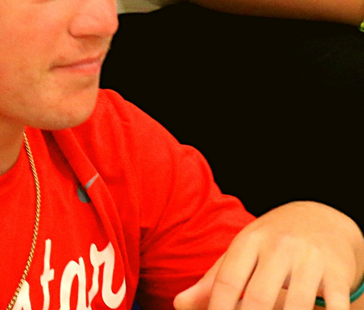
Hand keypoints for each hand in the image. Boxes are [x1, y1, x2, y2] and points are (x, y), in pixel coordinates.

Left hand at [175, 202, 363, 309]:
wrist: (321, 218)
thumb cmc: (270, 242)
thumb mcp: (240, 253)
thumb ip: (212, 281)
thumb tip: (178, 305)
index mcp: (249, 241)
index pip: (227, 281)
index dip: (217, 309)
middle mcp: (279, 247)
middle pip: (258, 297)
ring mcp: (311, 259)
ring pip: (296, 306)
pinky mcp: (338, 272)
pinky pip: (334, 306)